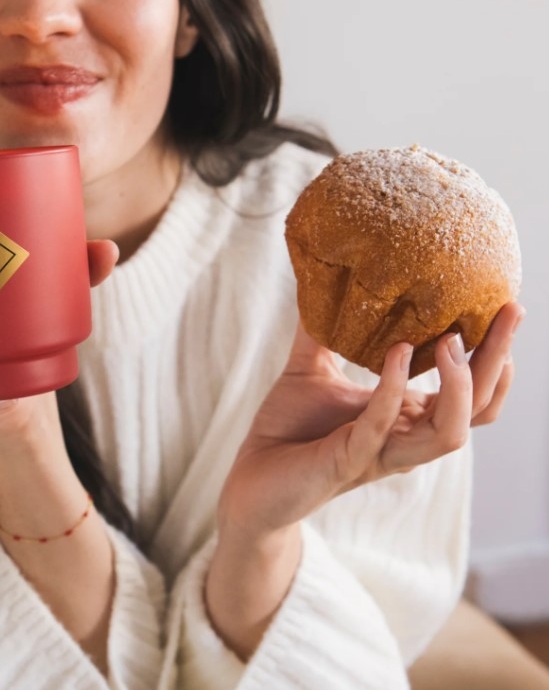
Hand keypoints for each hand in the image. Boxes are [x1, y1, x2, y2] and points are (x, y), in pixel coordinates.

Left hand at [218, 302, 524, 538]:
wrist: (249, 478)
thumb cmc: (286, 430)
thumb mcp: (309, 368)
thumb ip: (321, 330)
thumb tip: (323, 281)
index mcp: (406, 416)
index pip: (470, 390)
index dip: (492, 353)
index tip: (503, 307)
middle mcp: (405, 438)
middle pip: (478, 410)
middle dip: (497, 361)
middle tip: (510, 312)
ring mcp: (382, 453)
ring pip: (451, 432)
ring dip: (460, 386)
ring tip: (452, 339)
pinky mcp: (350, 459)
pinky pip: (383, 426)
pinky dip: (393, 388)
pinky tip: (397, 352)